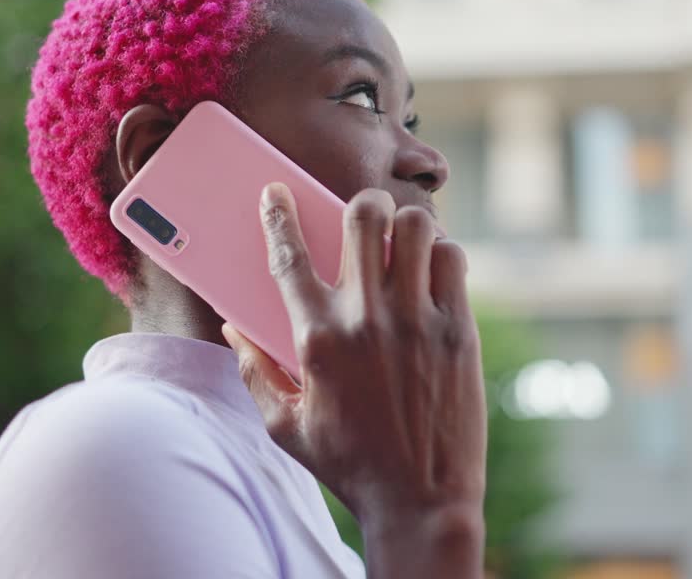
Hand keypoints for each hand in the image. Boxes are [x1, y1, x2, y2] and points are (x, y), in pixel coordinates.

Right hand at [222, 183, 486, 531]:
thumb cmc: (349, 463)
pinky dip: (441, 255)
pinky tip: (432, 272)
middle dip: (359, 205)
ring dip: (405, 225)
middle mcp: (365, 319)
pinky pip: (452, 260)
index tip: (276, 192)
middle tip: (362, 221)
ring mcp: (417, 320)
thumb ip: (255, 371)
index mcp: (315, 339)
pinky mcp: (459, 329)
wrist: (420, 499)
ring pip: (415, 226)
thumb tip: (231, 328)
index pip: (289, 255)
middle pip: (362, 216)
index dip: (279, 214)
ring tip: (402, 245)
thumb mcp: (284, 426)